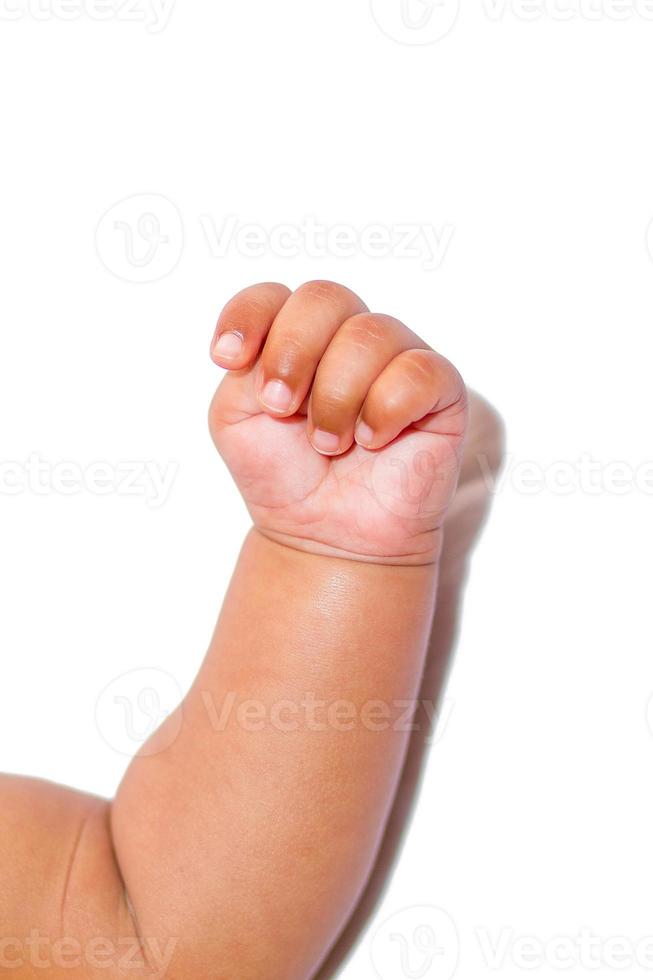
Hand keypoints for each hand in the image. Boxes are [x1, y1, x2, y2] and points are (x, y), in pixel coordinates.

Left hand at [209, 281, 467, 563]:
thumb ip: (242, 370)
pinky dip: (384, 409)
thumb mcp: (236, 421)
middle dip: (292, 353)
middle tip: (280, 408)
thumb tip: (268, 346)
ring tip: (329, 444)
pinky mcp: (440, 391)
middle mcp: (348, 338)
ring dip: (336, 397)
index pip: (275, 294)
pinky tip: (372, 440)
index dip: (248, 317)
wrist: (327, 537)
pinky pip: (418, 372)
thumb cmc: (286, 477)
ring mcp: (397, 359)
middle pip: (324, 297)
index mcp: (297, 337)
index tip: (228, 361)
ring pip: (370, 334)